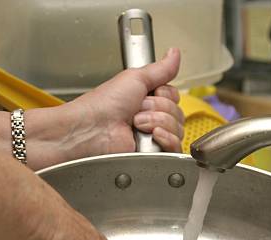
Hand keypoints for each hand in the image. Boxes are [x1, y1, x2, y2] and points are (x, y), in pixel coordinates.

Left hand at [55, 47, 183, 158]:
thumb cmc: (104, 104)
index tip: (151, 93)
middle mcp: (152, 118)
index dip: (165, 95)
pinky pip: (175, 146)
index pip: (174, 96)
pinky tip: (151, 135)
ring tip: (137, 124)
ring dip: (157, 122)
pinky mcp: (155, 154)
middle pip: (178, 112)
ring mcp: (153, 137)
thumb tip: (174, 54)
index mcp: (148, 99)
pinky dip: (165, 138)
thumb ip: (160, 69)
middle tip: (137, 110)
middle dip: (158, 109)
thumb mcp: (135, 78)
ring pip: (177, 128)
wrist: (93, 129)